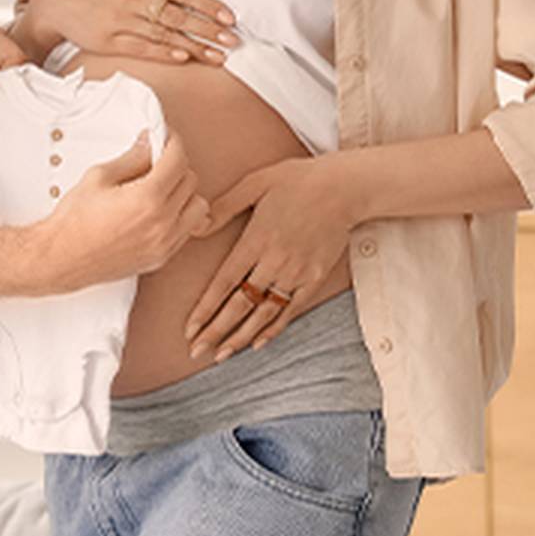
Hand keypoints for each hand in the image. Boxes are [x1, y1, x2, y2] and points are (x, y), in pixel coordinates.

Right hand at [17, 0, 237, 65]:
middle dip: (208, 29)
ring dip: (194, 47)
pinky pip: (140, 48)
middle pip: (177, 15)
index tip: (230, 17)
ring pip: (163, 34)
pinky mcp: (109, 41)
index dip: (208, 4)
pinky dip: (162, 52)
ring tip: (218, 57)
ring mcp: (120, 21)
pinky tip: (183, 57)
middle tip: (233, 41)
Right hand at [31, 130, 208, 292]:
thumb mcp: (99, 177)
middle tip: (157, 161)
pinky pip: (188, 230)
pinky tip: (159, 211)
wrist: (62, 258)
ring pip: (198, 207)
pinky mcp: (162, 257)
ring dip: (184, 193)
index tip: (166, 139)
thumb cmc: (75, 220)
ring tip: (161, 189)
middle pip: (191, 181)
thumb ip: (131, 158)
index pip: (178, 160)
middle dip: (176, 166)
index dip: (173, 143)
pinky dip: (180, 216)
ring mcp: (165, 243)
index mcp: (147, 198)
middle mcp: (162, 222)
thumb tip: (149, 144)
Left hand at [183, 156, 355, 361]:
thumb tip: (195, 226)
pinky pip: (290, 310)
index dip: (205, 308)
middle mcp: (274, 261)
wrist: (345, 188)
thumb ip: (224, 206)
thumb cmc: (297, 180)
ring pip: (264, 313)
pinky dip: (274, 328)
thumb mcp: (256, 183)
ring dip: (240, 336)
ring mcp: (296, 272)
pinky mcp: (314, 278)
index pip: (224, 282)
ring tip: (221, 355)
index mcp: (256, 239)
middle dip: (216, 331)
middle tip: (196, 351)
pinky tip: (258, 343)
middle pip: (240, 304)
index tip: (189, 328)